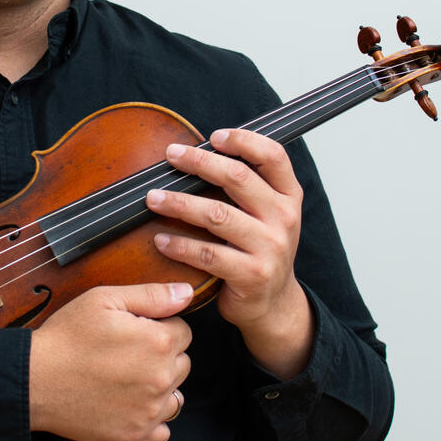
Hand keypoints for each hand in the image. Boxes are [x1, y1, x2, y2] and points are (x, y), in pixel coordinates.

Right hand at [29, 283, 192, 440]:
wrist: (35, 379)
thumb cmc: (67, 335)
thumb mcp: (104, 299)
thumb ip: (151, 295)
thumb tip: (186, 292)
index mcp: (158, 342)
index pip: (183, 331)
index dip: (159, 326)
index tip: (134, 329)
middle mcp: (161, 379)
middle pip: (181, 362)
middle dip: (161, 354)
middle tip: (125, 351)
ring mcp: (149, 411)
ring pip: (175, 395)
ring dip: (159, 386)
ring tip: (125, 376)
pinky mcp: (135, 435)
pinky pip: (163, 429)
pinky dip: (150, 417)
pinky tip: (128, 402)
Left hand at [146, 129, 313, 379]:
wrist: (272, 303)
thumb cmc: (258, 247)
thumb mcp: (265, 212)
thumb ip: (244, 184)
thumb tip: (196, 152)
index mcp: (288, 196)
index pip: (274, 156)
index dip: (244, 140)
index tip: (213, 136)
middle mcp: (284, 218)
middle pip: (238, 178)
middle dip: (200, 163)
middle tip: (171, 155)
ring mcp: (270, 248)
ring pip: (218, 215)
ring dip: (180, 203)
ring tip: (153, 198)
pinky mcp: (252, 275)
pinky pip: (208, 254)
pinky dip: (180, 245)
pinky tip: (161, 240)